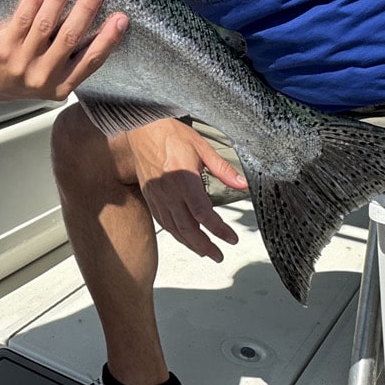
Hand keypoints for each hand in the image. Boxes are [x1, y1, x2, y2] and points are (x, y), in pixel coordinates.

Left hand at [0, 0, 127, 101]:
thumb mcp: (51, 78)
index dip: (108, 39)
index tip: (122, 18)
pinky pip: (23, 18)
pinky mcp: (3, 48)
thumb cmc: (23, 75)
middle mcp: (42, 77)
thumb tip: (95, 20)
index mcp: (61, 87)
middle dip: (86, 9)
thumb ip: (70, 59)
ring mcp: (21, 63)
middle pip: (70, 38)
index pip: (91, 61)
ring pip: (46, 25)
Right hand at [124, 117, 245, 261]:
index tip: (231, 238)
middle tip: (219, 255)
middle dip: (205, 246)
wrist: (142, 129)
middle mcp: (169, 192)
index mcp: (184, 179)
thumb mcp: (202, 147)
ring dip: (191, 244)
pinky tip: (185, 238)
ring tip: (205, 252)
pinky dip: (175, 234)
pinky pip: (163, 222)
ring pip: (174, 229)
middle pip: (188, 228)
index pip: (204, 213)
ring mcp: (157, 196)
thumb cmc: (170, 134)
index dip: (219, 230)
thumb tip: (242, 184)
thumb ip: (222, 168)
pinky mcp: (150, 197)